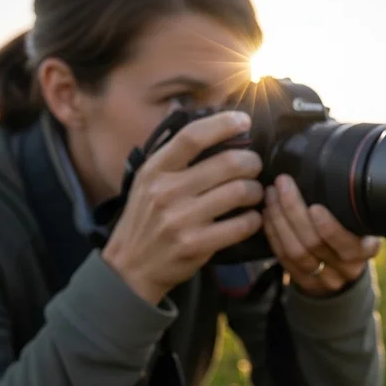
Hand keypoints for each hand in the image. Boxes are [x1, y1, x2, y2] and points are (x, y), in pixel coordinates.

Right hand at [102, 111, 264, 304]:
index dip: (223, 124)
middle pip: (228, 163)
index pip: (192, 136)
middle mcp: (167, 191)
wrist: (130, 268)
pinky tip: (250, 218)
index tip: (244, 121)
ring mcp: (182, 219)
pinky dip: (254, 219)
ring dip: (256, 190)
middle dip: (251, 162)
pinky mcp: (196, 244)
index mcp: (155, 170)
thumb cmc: (145, 220)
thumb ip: (172, 155)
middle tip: (254, 166)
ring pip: (240, 192)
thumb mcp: (147, 181)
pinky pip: (241, 225)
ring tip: (254, 193)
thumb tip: (201, 118)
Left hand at [262, 174, 380, 296]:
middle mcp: (346, 268)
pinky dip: (273, 234)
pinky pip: (283, 258)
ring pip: (295, 252)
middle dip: (294, 211)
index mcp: (365, 251)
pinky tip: (267, 213)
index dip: (330, 229)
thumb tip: (337, 164)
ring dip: (279, 220)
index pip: (348, 245)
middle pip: (314, 244)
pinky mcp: (303, 283)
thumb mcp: (363, 221)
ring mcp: (323, 279)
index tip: (315, 207)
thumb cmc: (356, 233)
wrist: (347, 270)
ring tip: (271, 194)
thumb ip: (353, 205)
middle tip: (283, 183)